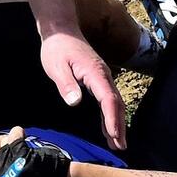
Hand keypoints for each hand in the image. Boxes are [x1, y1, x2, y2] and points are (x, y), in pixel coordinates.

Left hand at [39, 31, 126, 150]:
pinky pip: (108, 99)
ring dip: (117, 122)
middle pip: (116, 103)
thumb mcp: (56, 66)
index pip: (108, 98)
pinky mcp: (97, 78)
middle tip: (120, 147)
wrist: (61, 29)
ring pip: (114, 102)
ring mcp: (102, 76)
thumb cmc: (57, 48)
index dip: (112, 118)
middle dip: (119, 125)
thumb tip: (75, 102)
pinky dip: (110, 114)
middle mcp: (103, 75)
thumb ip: (66, 84)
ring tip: (118, 143)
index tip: (114, 135)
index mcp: (95, 72)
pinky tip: (108, 127)